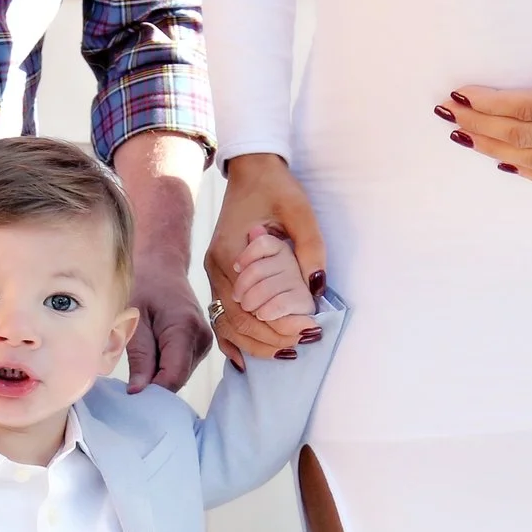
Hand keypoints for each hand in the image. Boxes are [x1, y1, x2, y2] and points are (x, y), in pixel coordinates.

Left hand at [126, 262, 212, 394]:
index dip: (152, 391)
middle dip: (153, 384)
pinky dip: (164, 366)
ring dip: (157, 374)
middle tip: (127, 377)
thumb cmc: (143, 284)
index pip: (173, 376)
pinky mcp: (201, 345)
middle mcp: (201, 338)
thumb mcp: (134, 318)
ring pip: (179, 375)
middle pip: (177, 379)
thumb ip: (139, 356)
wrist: (162, 264)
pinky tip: (151, 352)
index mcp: (184, 328)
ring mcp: (205, 343)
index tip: (129, 396)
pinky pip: (181, 367)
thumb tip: (138, 391)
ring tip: (139, 355)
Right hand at [205, 154, 323, 369]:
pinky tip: (249, 358)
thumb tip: (316, 289)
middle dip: (270, 339)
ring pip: (228, 324)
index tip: (309, 331)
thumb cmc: (276, 189)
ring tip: (286, 354)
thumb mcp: (299, 211)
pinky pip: (222, 317)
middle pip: (237, 320)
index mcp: (231, 252)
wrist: (252, 172)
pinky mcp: (221, 278)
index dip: (278, 323)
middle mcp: (216, 269)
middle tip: (302, 346)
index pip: (251, 303)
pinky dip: (235, 339)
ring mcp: (214, 275)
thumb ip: (310, 247)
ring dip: (256, 344)